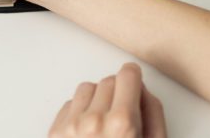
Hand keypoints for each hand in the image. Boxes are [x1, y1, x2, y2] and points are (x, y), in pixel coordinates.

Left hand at [49, 63, 166, 137]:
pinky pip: (69, 105)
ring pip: (86, 89)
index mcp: (122, 125)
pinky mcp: (55, 132)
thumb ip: (154, 113)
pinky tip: (90, 130)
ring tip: (105, 122)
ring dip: (97, 100)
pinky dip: (80, 112)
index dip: (133, 77)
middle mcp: (93, 122)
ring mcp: (70, 127)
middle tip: (124, 113)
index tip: (133, 79)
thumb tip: (142, 89)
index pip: (127, 76)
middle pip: (108, 82)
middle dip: (118, 93)